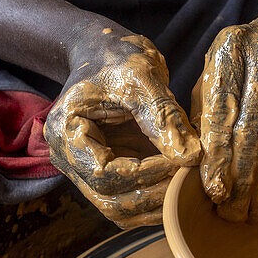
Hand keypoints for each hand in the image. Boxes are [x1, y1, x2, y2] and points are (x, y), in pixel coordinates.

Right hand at [46, 28, 200, 226]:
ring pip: (119, 207)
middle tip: (190, 180)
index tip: (181, 163)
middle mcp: (68, 157)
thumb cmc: (117, 56)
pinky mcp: (105, 170)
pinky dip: (154, 196)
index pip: (104, 173)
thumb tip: (191, 157)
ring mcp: (84, 168)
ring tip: (187, 184)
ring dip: (155, 202)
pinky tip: (178, 183)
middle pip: (109, 199)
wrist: (104, 50)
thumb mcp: (142, 77)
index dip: (146, 175)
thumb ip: (164, 117)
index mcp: (65, 131)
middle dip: (154, 194)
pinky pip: (128, 197)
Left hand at [192, 0, 257, 221]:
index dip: (218, 156)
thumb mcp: (214, 75)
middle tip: (232, 214)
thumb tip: (195, 167)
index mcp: (231, 48)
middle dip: (242, 179)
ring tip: (253, 212)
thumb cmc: (243, 64)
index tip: (213, 192)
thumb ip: (202, 114)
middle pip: (255, 129)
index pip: (222, 110)